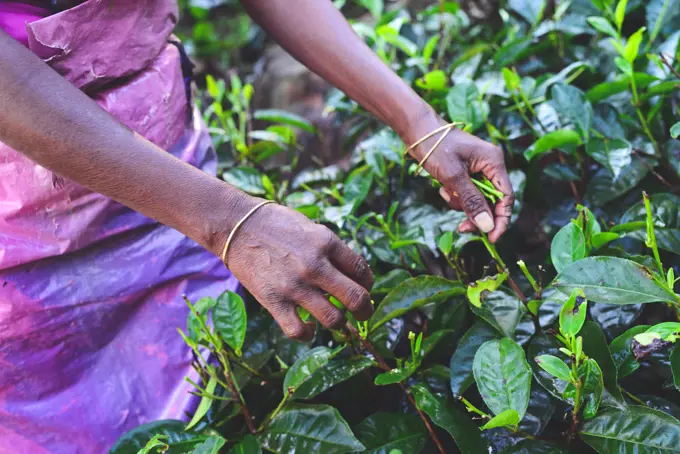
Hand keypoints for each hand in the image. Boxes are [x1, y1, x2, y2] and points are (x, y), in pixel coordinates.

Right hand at [223, 200, 373, 340]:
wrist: (236, 225)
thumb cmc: (275, 224)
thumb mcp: (311, 228)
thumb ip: (331, 250)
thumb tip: (351, 275)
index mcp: (327, 242)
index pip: (362, 271)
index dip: (368, 284)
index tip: (363, 288)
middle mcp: (315, 265)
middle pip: (356, 299)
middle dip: (365, 310)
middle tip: (363, 314)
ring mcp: (294, 286)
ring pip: (333, 319)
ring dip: (339, 323)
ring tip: (334, 319)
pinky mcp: (274, 301)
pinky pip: (299, 331)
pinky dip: (307, 333)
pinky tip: (307, 326)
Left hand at [408, 112, 513, 242]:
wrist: (417, 132)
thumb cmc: (436, 148)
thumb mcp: (453, 177)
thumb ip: (472, 201)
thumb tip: (487, 226)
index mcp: (494, 163)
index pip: (506, 197)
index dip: (501, 219)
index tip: (491, 238)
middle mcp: (490, 167)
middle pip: (491, 202)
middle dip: (475, 213)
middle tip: (461, 228)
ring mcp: (478, 170)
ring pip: (477, 200)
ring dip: (461, 203)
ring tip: (444, 191)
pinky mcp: (466, 174)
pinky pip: (465, 194)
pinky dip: (455, 196)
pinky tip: (442, 188)